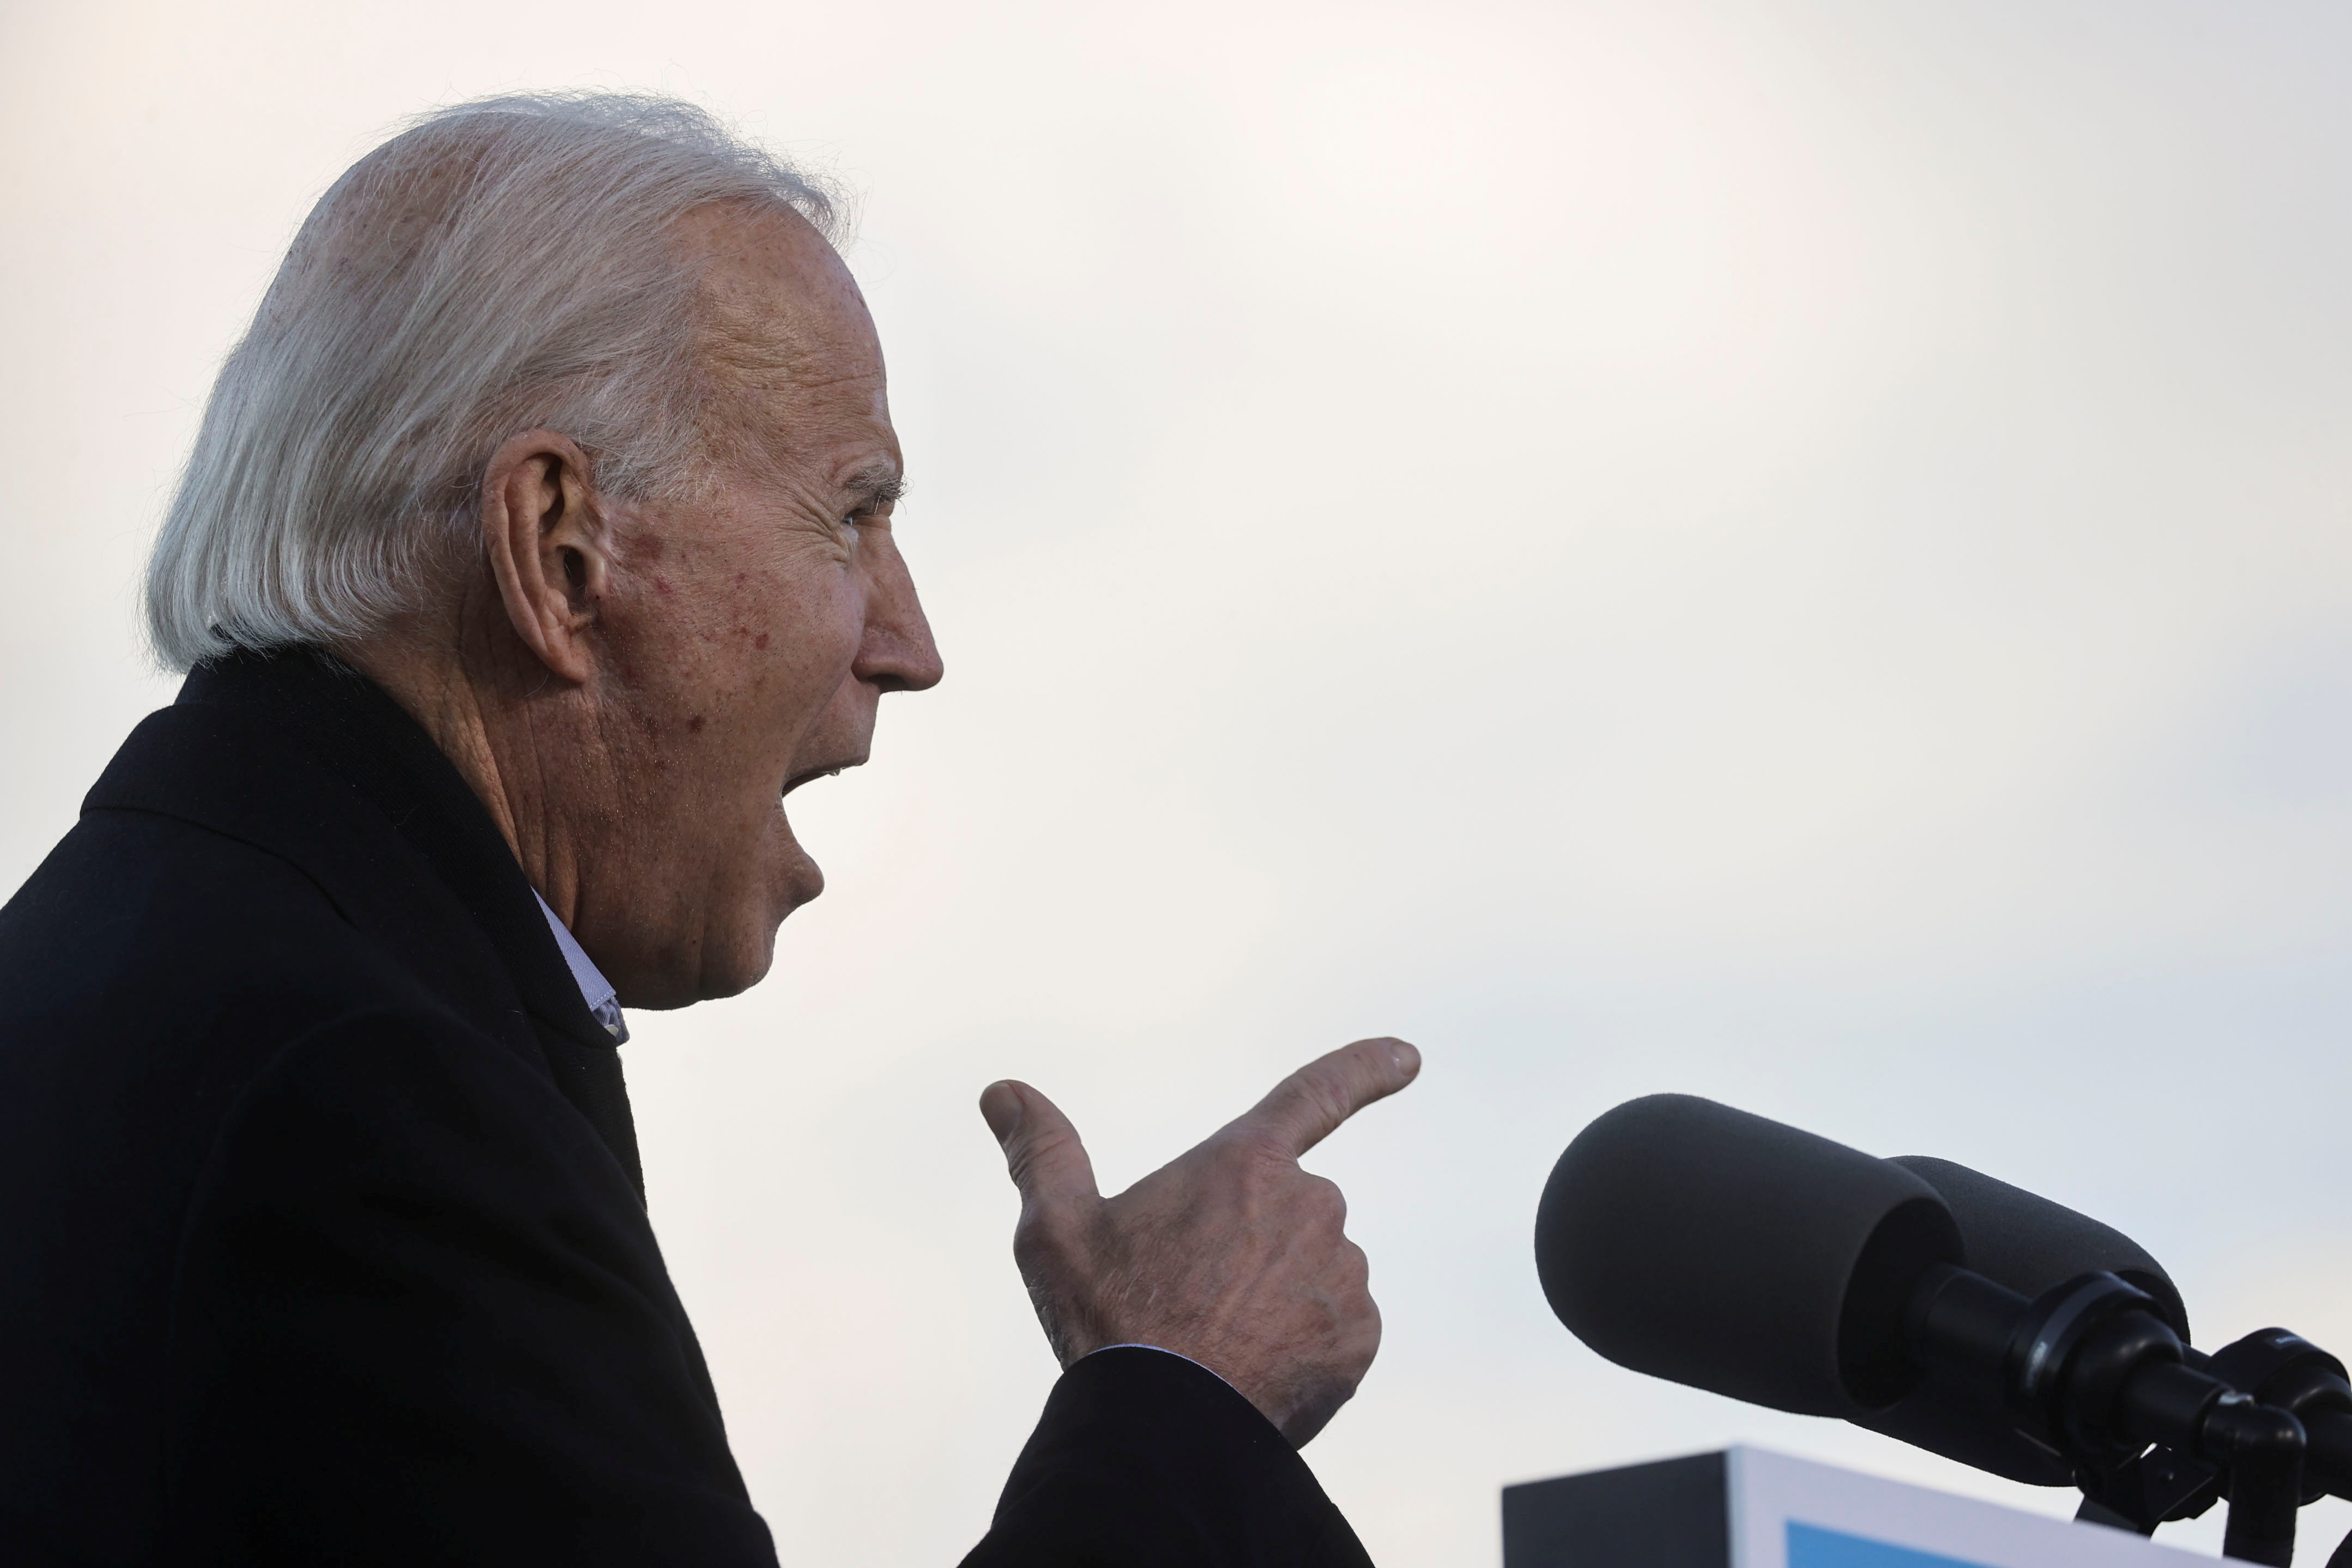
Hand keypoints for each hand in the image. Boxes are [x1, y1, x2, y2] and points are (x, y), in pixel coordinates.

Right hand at [978, 1037, 1420, 1446]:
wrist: (1164, 1425)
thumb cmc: (1109, 1320)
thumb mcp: (1057, 1228)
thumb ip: (1041, 1150)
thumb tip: (1003, 1092)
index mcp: (1244, 1163)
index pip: (1315, 1095)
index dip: (1362, 1069)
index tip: (1408, 1056)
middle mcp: (1309, 1204)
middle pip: (1289, 1210)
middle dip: (1253, 1242)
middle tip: (1192, 1296)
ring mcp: (1341, 1273)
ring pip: (1314, 1272)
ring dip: (1277, 1297)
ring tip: (1217, 1343)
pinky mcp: (1359, 1338)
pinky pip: (1336, 1330)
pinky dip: (1303, 1346)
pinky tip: (1252, 1372)